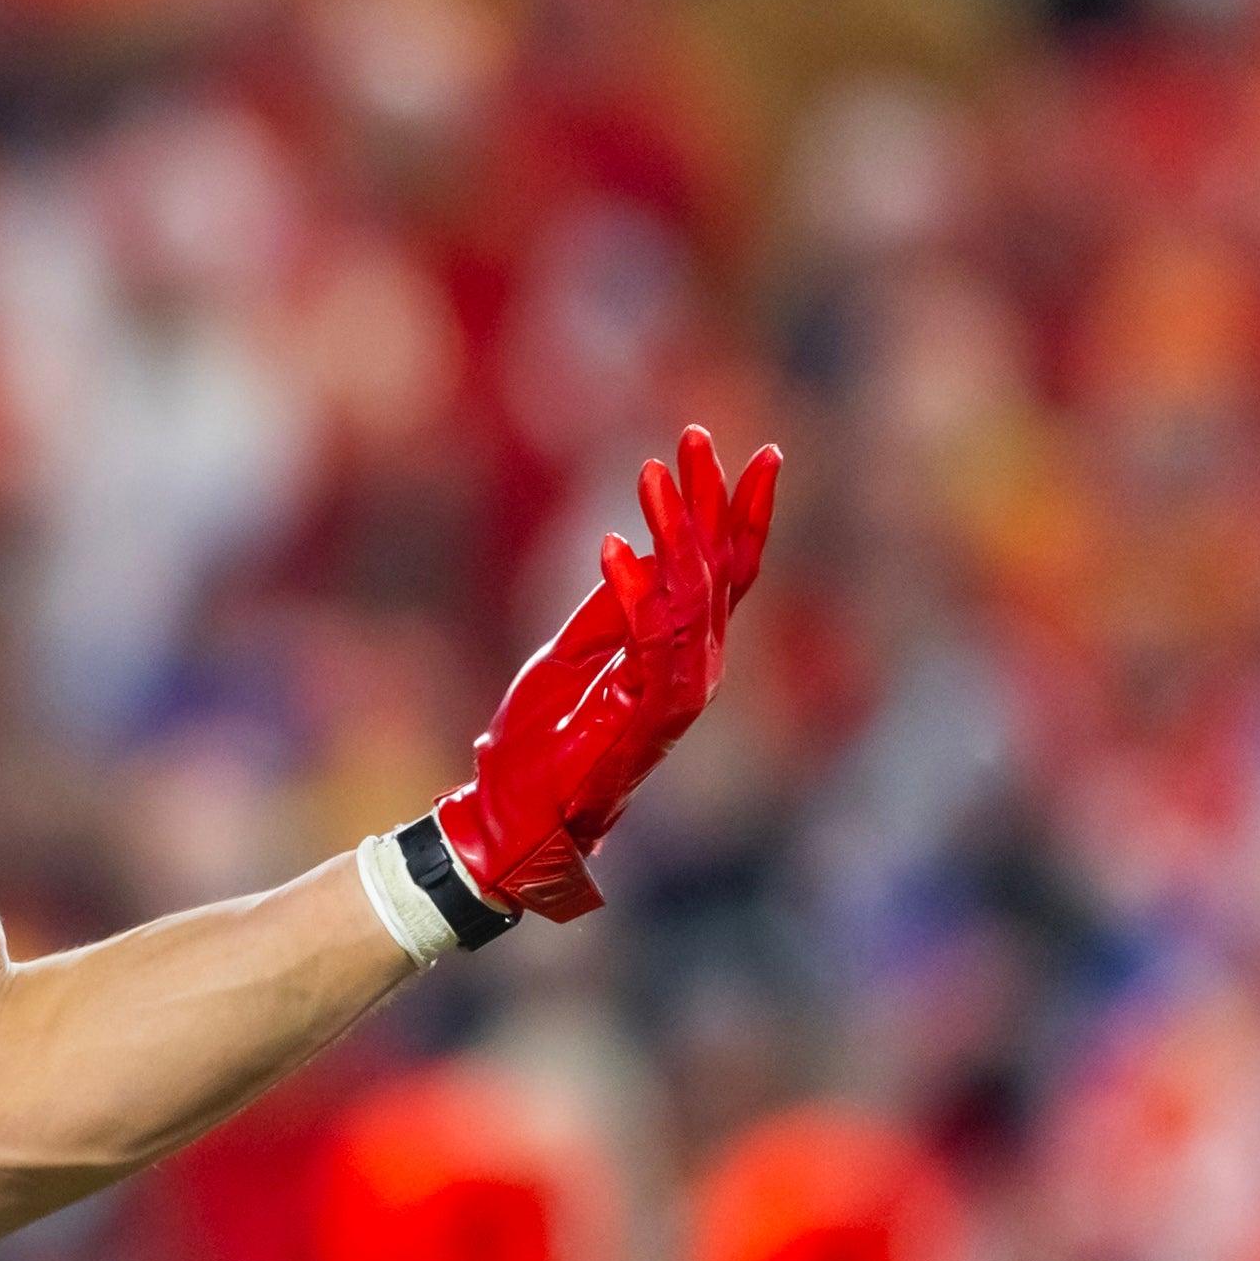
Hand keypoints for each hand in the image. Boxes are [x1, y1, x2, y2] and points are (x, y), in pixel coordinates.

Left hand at [436, 424, 781, 921]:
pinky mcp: (647, 716)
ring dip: (673, 528)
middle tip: (697, 435)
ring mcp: (677, 696)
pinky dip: (631, 591)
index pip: (725, 573)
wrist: (513, 826)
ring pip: (692, 594)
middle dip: (712, 498)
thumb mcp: (569, 659)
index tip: (746, 452)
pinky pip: (650, 641)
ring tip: (651, 470)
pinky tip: (613, 544)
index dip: (738, 512)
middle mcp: (694, 671)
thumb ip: (611, 611)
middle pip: (720, 570)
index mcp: (680, 656)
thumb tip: (640, 553)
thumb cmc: (535, 752)